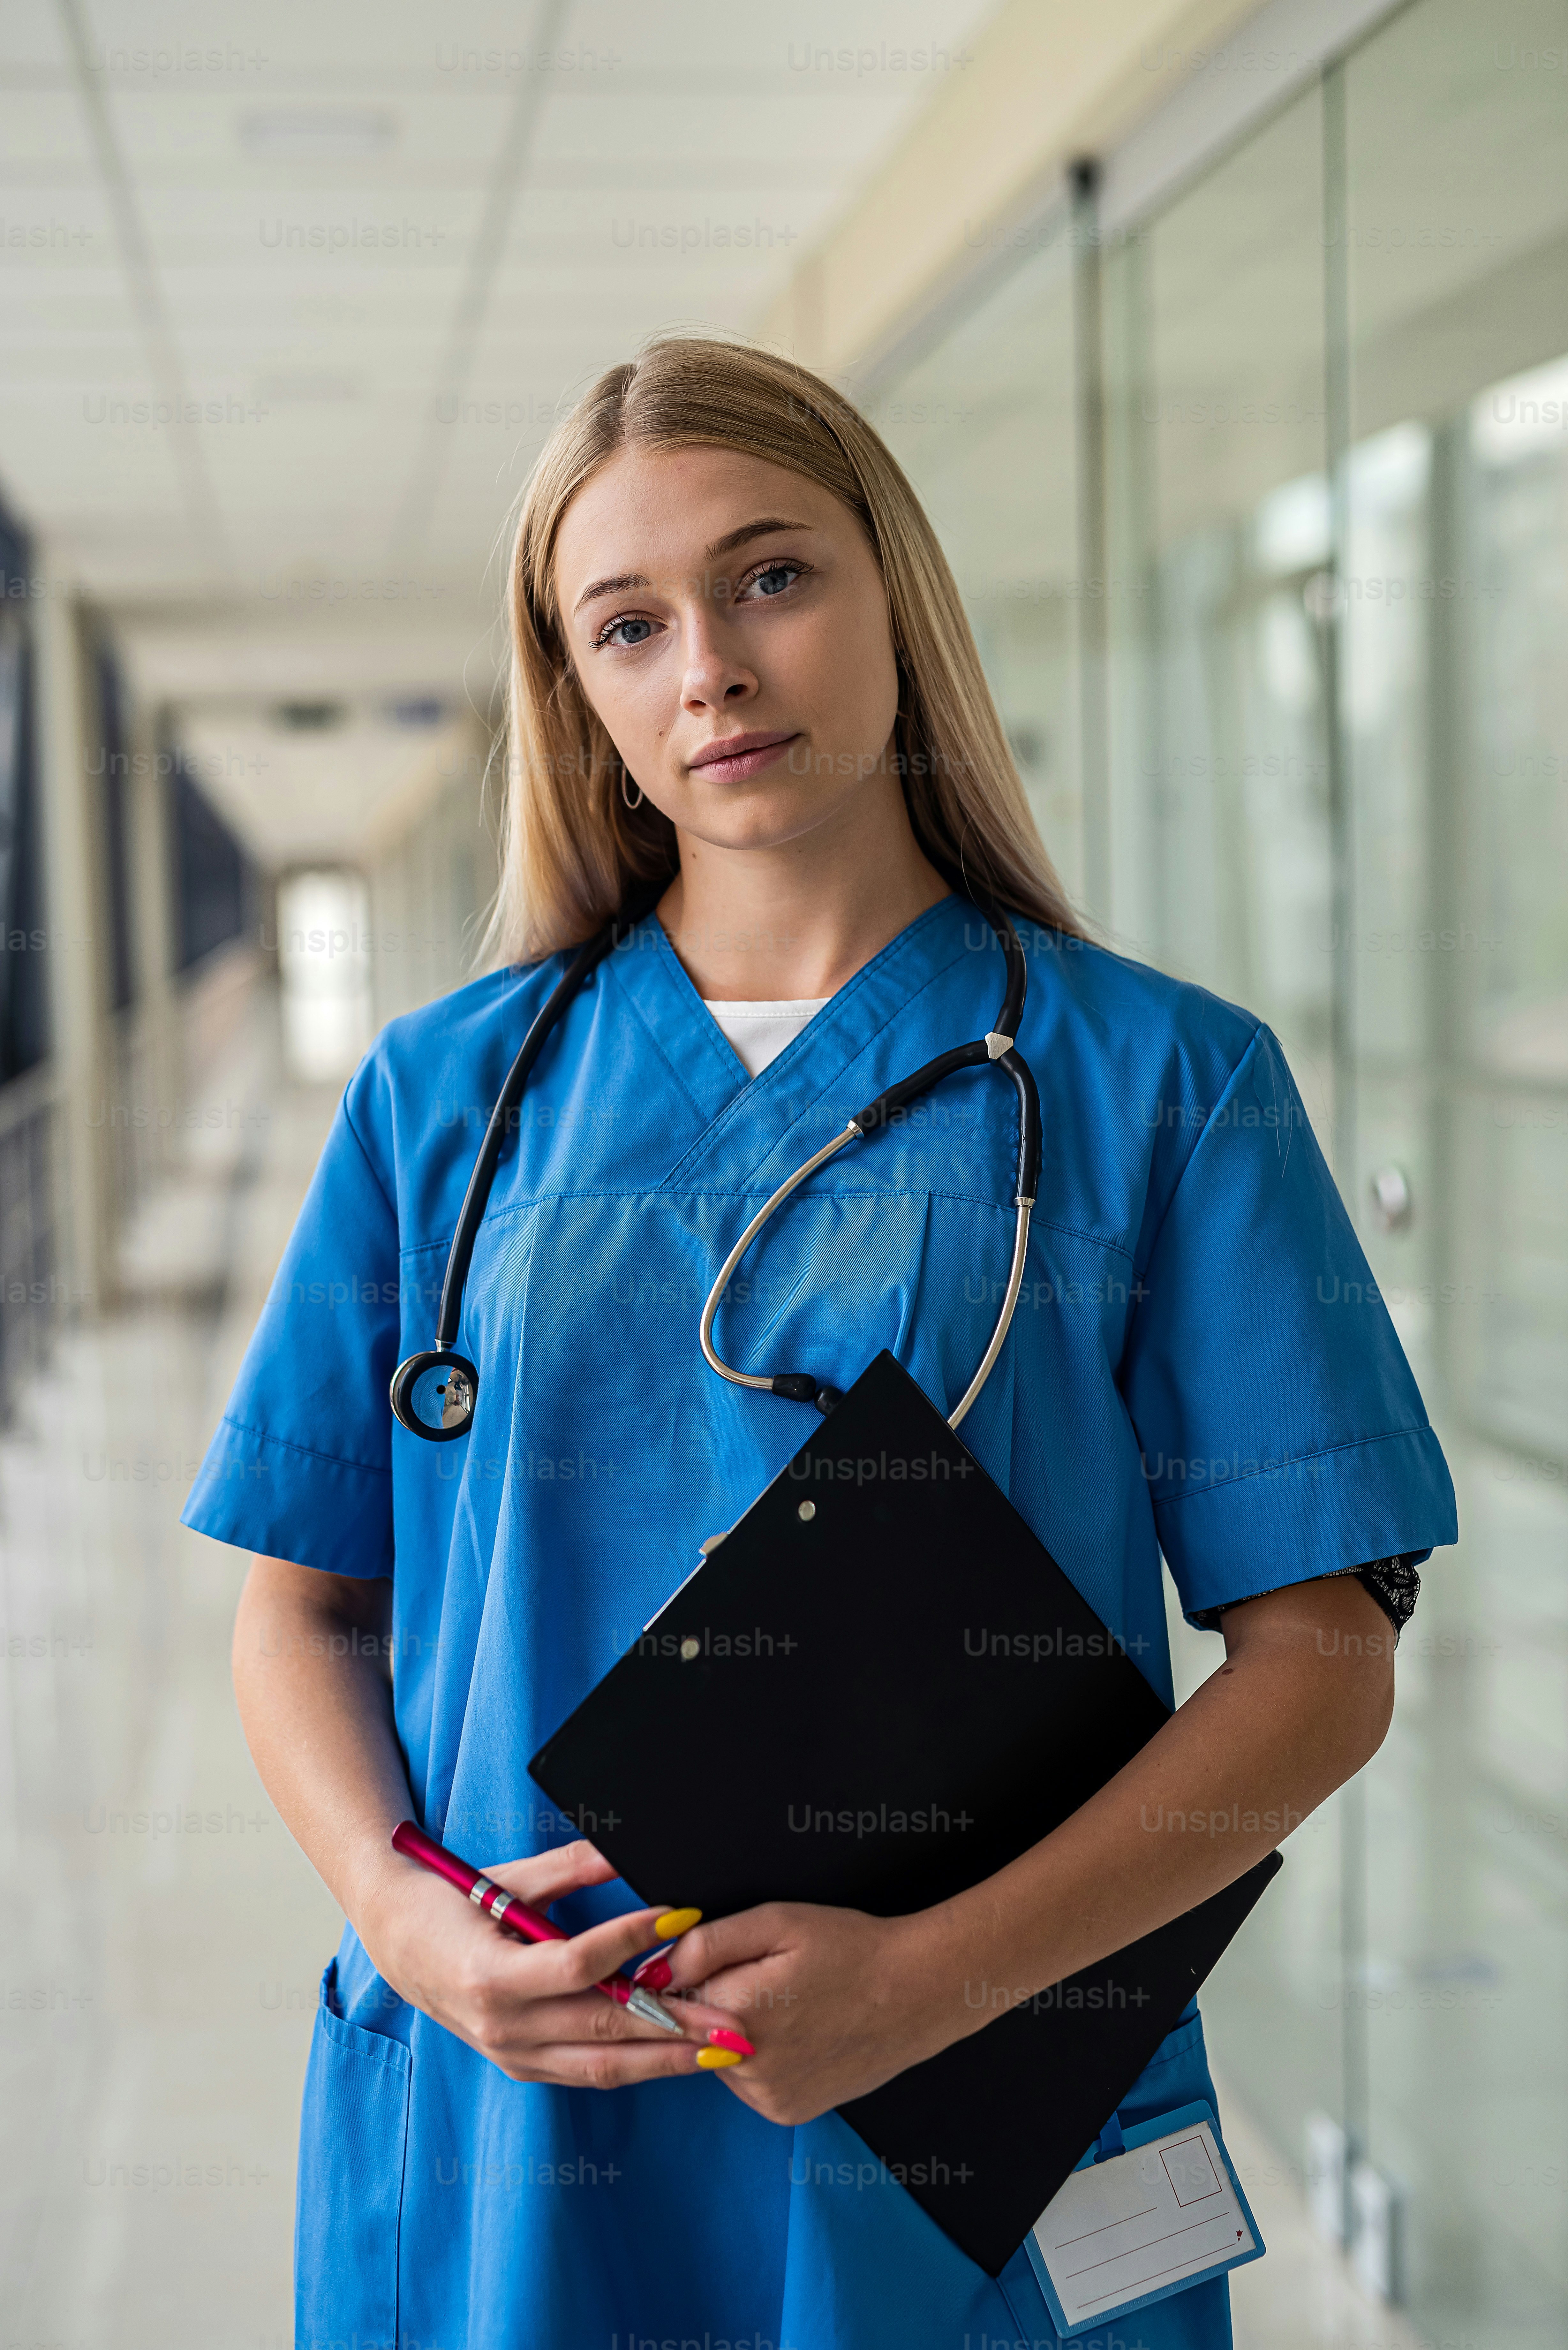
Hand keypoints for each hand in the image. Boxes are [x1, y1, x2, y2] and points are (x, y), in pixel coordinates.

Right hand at [357, 1839, 736, 2086]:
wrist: (400, 1945)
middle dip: (676, 2024)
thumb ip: (572, 1866)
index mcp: (493, 1977)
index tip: (684, 1916)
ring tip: (723, 2050)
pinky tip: (679, 2053)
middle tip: (735, 2018)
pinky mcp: (521, 2066)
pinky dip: (636, 2063)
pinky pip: (588, 2071)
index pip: (580, 1965)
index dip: (634, 1941)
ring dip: (668, 2058)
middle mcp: (503, 2026)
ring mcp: (512, 2054)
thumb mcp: (510, 1879)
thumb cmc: (453, 1902)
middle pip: (604, 2028)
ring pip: (604, 2064)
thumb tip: (628, 1848)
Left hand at [655, 1900, 958, 2125]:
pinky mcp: (783, 2111)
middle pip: (691, 2030)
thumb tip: (653, 1971)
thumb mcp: (777, 1921)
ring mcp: (766, 2095)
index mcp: (736, 2010)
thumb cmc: (848, 1947)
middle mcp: (744, 2065)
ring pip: (716, 2057)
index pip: (669, 1997)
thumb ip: (706, 1944)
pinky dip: (757, 2058)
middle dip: (712, 2001)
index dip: (687, 1973)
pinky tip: (795, 2033)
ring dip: (732, 2032)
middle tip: (765, 1979)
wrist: (915, 1993)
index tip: (717, 1961)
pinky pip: (746, 2081)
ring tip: (787, 2003)